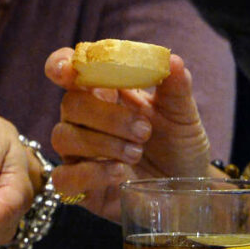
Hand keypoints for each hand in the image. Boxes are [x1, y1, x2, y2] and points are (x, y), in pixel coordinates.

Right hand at [43, 49, 212, 222]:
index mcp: (105, 95)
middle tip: (144, 131)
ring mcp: (79, 156)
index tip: (70, 70)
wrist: (187, 189)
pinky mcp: (80, 188)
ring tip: (137, 153)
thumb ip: (175, 87)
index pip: (71, 72)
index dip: (62, 65)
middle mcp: (85, 122)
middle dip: (106, 115)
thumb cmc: (178, 147)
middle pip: (70, 104)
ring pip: (63, 137)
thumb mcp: (183, 115)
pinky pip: (64, 178)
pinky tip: (119, 174)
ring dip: (103, 143)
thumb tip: (172, 60)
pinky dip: (91, 173)